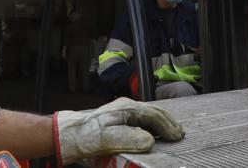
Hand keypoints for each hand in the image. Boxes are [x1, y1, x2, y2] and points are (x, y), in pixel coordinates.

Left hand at [55, 97, 184, 163]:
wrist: (68, 134)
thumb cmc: (86, 136)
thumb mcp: (107, 139)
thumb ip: (129, 138)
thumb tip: (150, 141)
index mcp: (127, 108)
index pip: (154, 115)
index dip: (168, 127)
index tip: (177, 138)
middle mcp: (126, 106)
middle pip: (154, 111)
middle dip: (169, 122)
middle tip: (180, 134)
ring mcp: (122, 111)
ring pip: (149, 114)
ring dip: (162, 122)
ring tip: (172, 132)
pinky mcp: (118, 118)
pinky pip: (141, 119)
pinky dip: (153, 124)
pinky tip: (154, 132)